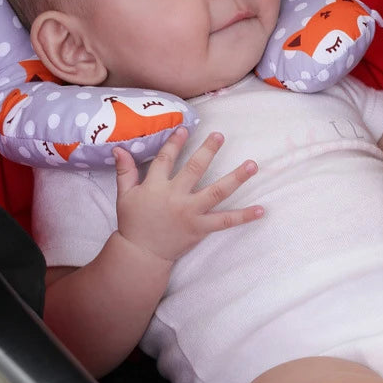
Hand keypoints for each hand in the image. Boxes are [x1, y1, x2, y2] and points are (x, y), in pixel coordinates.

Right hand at [113, 127, 263, 262]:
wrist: (141, 254)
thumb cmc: (133, 222)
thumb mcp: (124, 195)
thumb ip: (124, 171)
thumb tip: (119, 148)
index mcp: (156, 187)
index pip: (166, 159)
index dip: (175, 143)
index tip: (186, 128)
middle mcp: (175, 197)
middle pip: (195, 169)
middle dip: (208, 151)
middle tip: (220, 135)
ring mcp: (190, 213)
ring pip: (216, 192)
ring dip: (236, 178)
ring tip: (252, 165)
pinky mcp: (200, 229)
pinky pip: (225, 221)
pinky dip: (244, 216)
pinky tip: (262, 209)